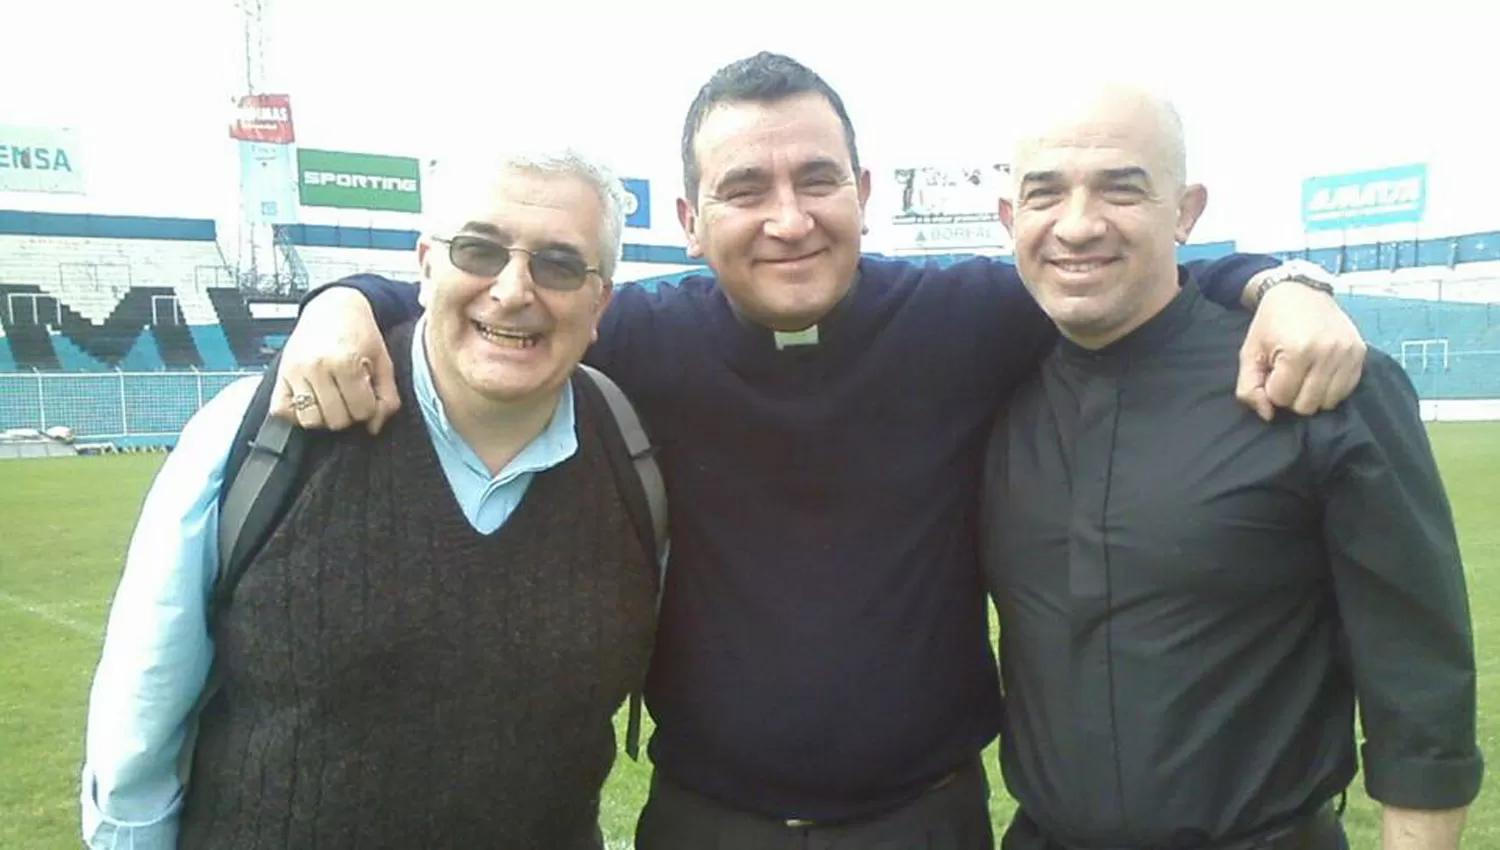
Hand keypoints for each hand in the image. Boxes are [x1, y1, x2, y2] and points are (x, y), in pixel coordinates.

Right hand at [268, 288, 399, 433]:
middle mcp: (317, 367)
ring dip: (325, 417)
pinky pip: (282, 411)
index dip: (369, 408)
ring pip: (310, 420)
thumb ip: (387, 396)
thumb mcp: (383, 361)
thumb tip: (374, 427)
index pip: (362, 411)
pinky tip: (313, 400)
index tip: (367, 394)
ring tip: (333, 399)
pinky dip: (297, 413)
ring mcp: (295, 372)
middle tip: (350, 396)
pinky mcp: (280, 374)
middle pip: (336, 420)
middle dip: (349, 414)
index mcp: (346, 362)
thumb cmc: (360, 333)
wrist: (334, 308)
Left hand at [1235, 282, 1366, 420]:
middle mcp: (1328, 353)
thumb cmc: (1271, 323)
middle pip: (1307, 405)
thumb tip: (1267, 415)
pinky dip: (1330, 388)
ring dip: (1311, 394)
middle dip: (1292, 395)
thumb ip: (1249, 387)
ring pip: (1328, 403)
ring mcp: (1348, 353)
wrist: (1301, 291)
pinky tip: (1319, 372)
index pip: (1282, 398)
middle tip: (1287, 373)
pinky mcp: (1361, 354)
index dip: (1272, 389)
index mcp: (1298, 351)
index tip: (1272, 371)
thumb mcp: (1249, 352)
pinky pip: (1346, 391)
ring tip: (1304, 373)